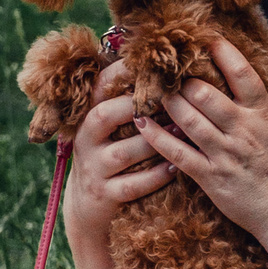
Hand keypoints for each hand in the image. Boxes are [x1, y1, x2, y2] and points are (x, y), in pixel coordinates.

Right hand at [61, 74, 172, 247]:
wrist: (87, 208)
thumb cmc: (109, 157)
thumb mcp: (108, 130)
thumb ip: (126, 104)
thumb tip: (160, 71)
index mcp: (88, 117)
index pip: (99, 87)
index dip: (120, 72)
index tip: (145, 60)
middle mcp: (85, 139)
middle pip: (103, 115)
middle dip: (134, 105)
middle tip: (168, 97)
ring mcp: (93, 169)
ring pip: (122, 152)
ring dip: (153, 142)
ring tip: (182, 131)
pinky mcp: (103, 195)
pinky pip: (132, 185)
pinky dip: (155, 176)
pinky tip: (175, 167)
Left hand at [132, 40, 267, 258]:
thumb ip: (256, 109)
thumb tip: (236, 84)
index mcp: (263, 114)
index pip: (242, 74)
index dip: (223, 52)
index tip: (206, 38)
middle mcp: (243, 130)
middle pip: (204, 93)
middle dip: (182, 79)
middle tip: (165, 69)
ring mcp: (225, 154)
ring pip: (187, 119)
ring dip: (166, 102)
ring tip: (149, 89)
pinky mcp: (211, 177)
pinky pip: (177, 153)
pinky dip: (157, 137)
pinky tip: (143, 123)